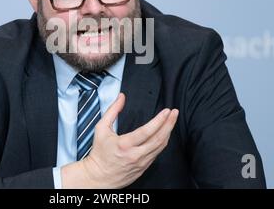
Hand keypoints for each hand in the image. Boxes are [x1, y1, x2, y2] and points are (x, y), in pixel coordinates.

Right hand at [61, 93, 178, 187]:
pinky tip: (164, 134)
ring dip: (168, 132)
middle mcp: (135, 155)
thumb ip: (112, 111)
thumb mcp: (101, 129)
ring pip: (160, 147)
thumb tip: (121, 97)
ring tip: (172, 121)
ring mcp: (141, 163)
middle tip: (175, 113)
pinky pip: (157, 153)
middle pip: (159, 139)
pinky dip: (162, 142)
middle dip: (169, 124)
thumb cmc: (99, 153)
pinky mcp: (144, 168)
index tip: (167, 111)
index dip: (159, 120)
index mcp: (125, 144)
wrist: (99, 177)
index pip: (147, 131)